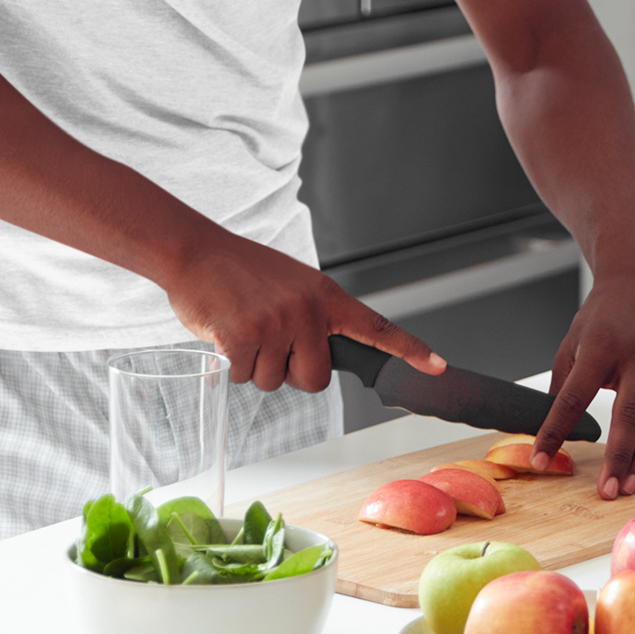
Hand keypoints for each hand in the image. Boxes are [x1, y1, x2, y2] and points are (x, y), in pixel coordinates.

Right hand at [162, 232, 444, 395]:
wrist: (197, 252)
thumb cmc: (242, 272)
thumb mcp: (293, 285)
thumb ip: (313, 318)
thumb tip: (321, 357)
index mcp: (325, 297)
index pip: (376, 327)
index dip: (408, 350)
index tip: (437, 367)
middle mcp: (307, 311)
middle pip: (315, 379)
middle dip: (291, 372)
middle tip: (270, 343)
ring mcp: (276, 324)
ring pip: (274, 381)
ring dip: (255, 365)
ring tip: (244, 327)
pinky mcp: (243, 338)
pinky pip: (244, 377)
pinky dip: (231, 364)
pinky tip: (225, 333)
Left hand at [531, 268, 634, 499]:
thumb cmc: (603, 316)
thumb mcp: (572, 341)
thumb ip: (562, 384)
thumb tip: (548, 429)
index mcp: (602, 348)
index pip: (574, 397)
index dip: (555, 431)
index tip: (540, 459)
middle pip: (629, 416)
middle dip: (617, 458)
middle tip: (606, 491)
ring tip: (628, 488)